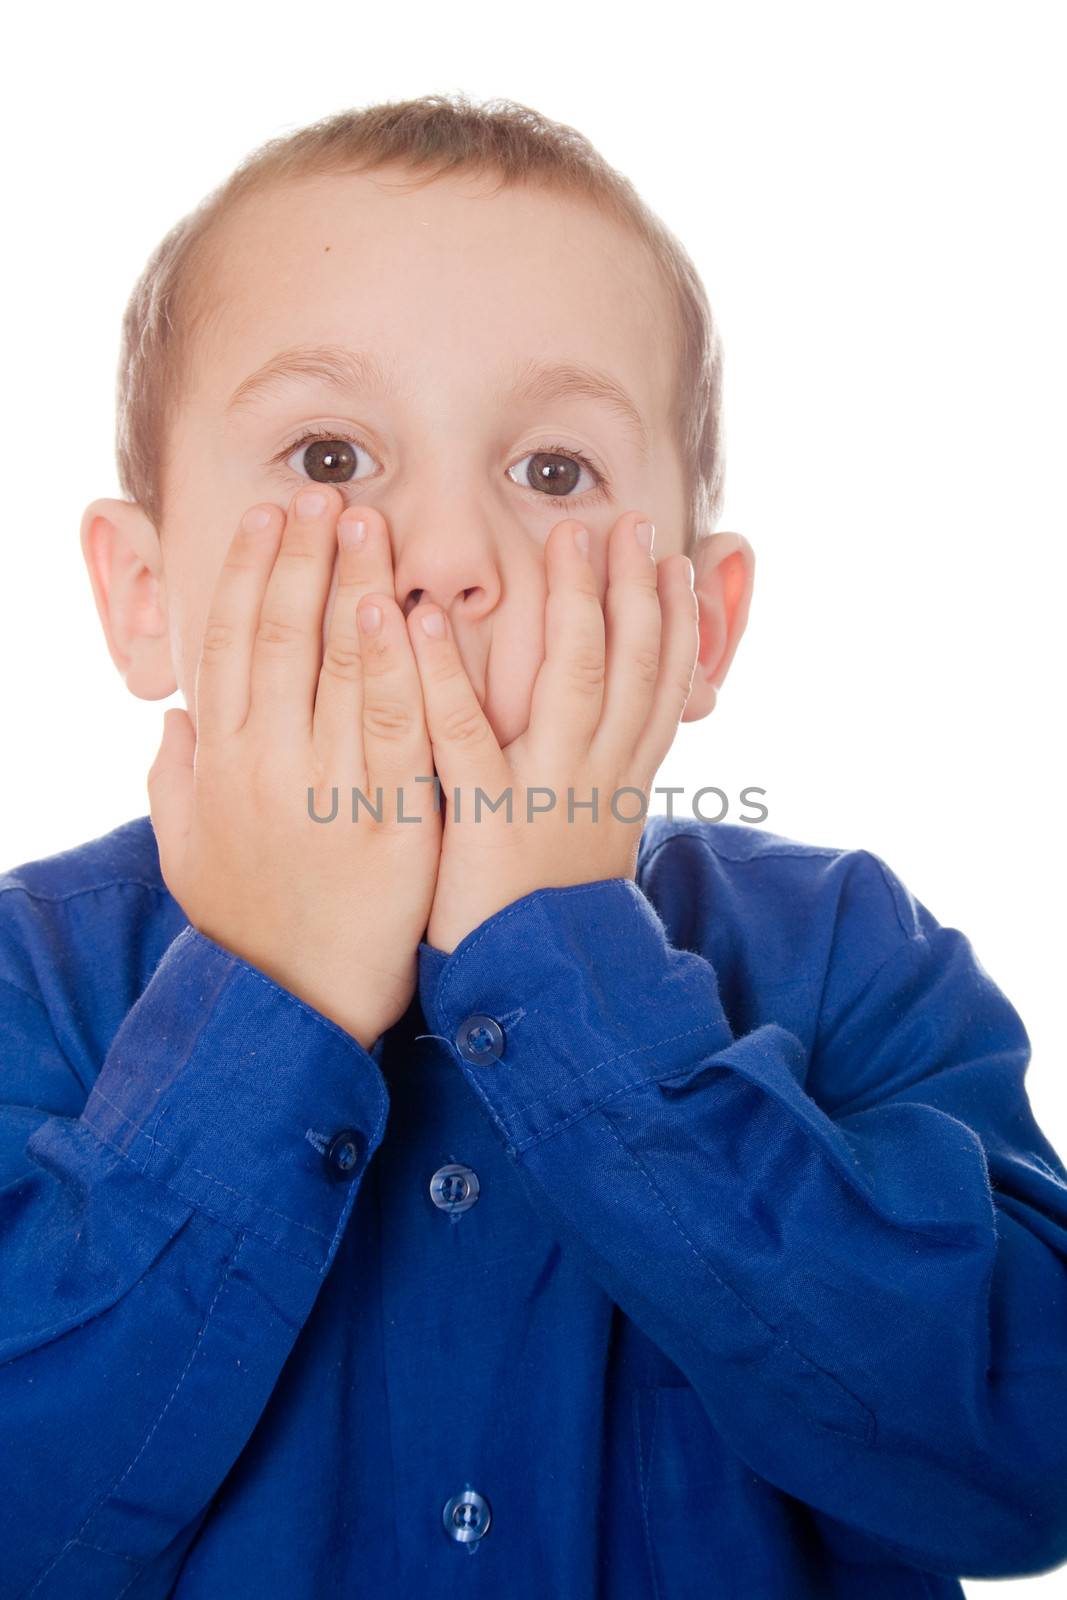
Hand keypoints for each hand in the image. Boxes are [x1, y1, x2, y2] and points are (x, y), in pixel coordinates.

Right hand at [147, 485, 441, 1049]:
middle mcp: (265, 766)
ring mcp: (327, 792)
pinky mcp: (390, 823)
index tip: (271, 520)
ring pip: (338, 670)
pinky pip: (396, 731)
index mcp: (220, 762)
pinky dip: (400, 668)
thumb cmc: (248, 923)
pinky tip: (407, 613)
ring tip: (369, 523)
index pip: (229, 644)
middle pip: (281, 639)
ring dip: (353, 588)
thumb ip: (176, 781)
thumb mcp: (188, 851)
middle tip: (326, 495)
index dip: (250, 574)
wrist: (298, 1004)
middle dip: (303, 560)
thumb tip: (177, 721)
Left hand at [405, 512, 697, 953]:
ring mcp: (550, 793)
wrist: (540, 990)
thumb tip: (603, 733)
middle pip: (630, 663)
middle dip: (631, 587)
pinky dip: (443, 672)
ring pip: (573, 679)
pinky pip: (463, 734)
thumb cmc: (552, 912)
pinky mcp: (487, 819)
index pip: (662, 684)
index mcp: (623, 780)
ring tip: (562, 539)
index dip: (675, 621)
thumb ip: (597, 779)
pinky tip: (422, 617)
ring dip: (571, 603)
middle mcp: (600, 777)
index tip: (676, 563)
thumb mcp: (592, 840)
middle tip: (624, 521)